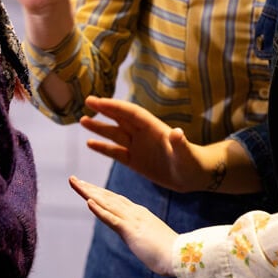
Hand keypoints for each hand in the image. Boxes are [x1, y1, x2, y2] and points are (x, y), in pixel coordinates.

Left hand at [69, 176, 176, 275]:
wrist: (181, 256)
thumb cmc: (170, 252)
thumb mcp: (153, 240)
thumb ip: (146, 237)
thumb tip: (145, 243)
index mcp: (140, 215)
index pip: (116, 201)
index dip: (100, 193)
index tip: (87, 187)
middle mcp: (135, 213)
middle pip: (108, 197)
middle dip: (89, 188)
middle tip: (73, 179)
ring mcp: (133, 220)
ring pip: (106, 203)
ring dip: (88, 192)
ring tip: (75, 182)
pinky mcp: (131, 230)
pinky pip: (112, 219)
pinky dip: (99, 210)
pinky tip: (87, 202)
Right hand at [80, 95, 217, 192]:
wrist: (194, 176)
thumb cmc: (192, 162)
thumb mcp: (186, 153)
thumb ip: (179, 143)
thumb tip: (177, 133)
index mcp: (154, 129)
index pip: (131, 113)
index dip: (115, 107)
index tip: (98, 101)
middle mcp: (144, 135)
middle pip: (121, 119)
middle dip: (105, 110)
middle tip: (88, 101)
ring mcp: (138, 147)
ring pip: (115, 134)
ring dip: (100, 127)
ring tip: (83, 120)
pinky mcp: (135, 161)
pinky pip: (116, 152)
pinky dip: (103, 147)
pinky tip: (90, 143)